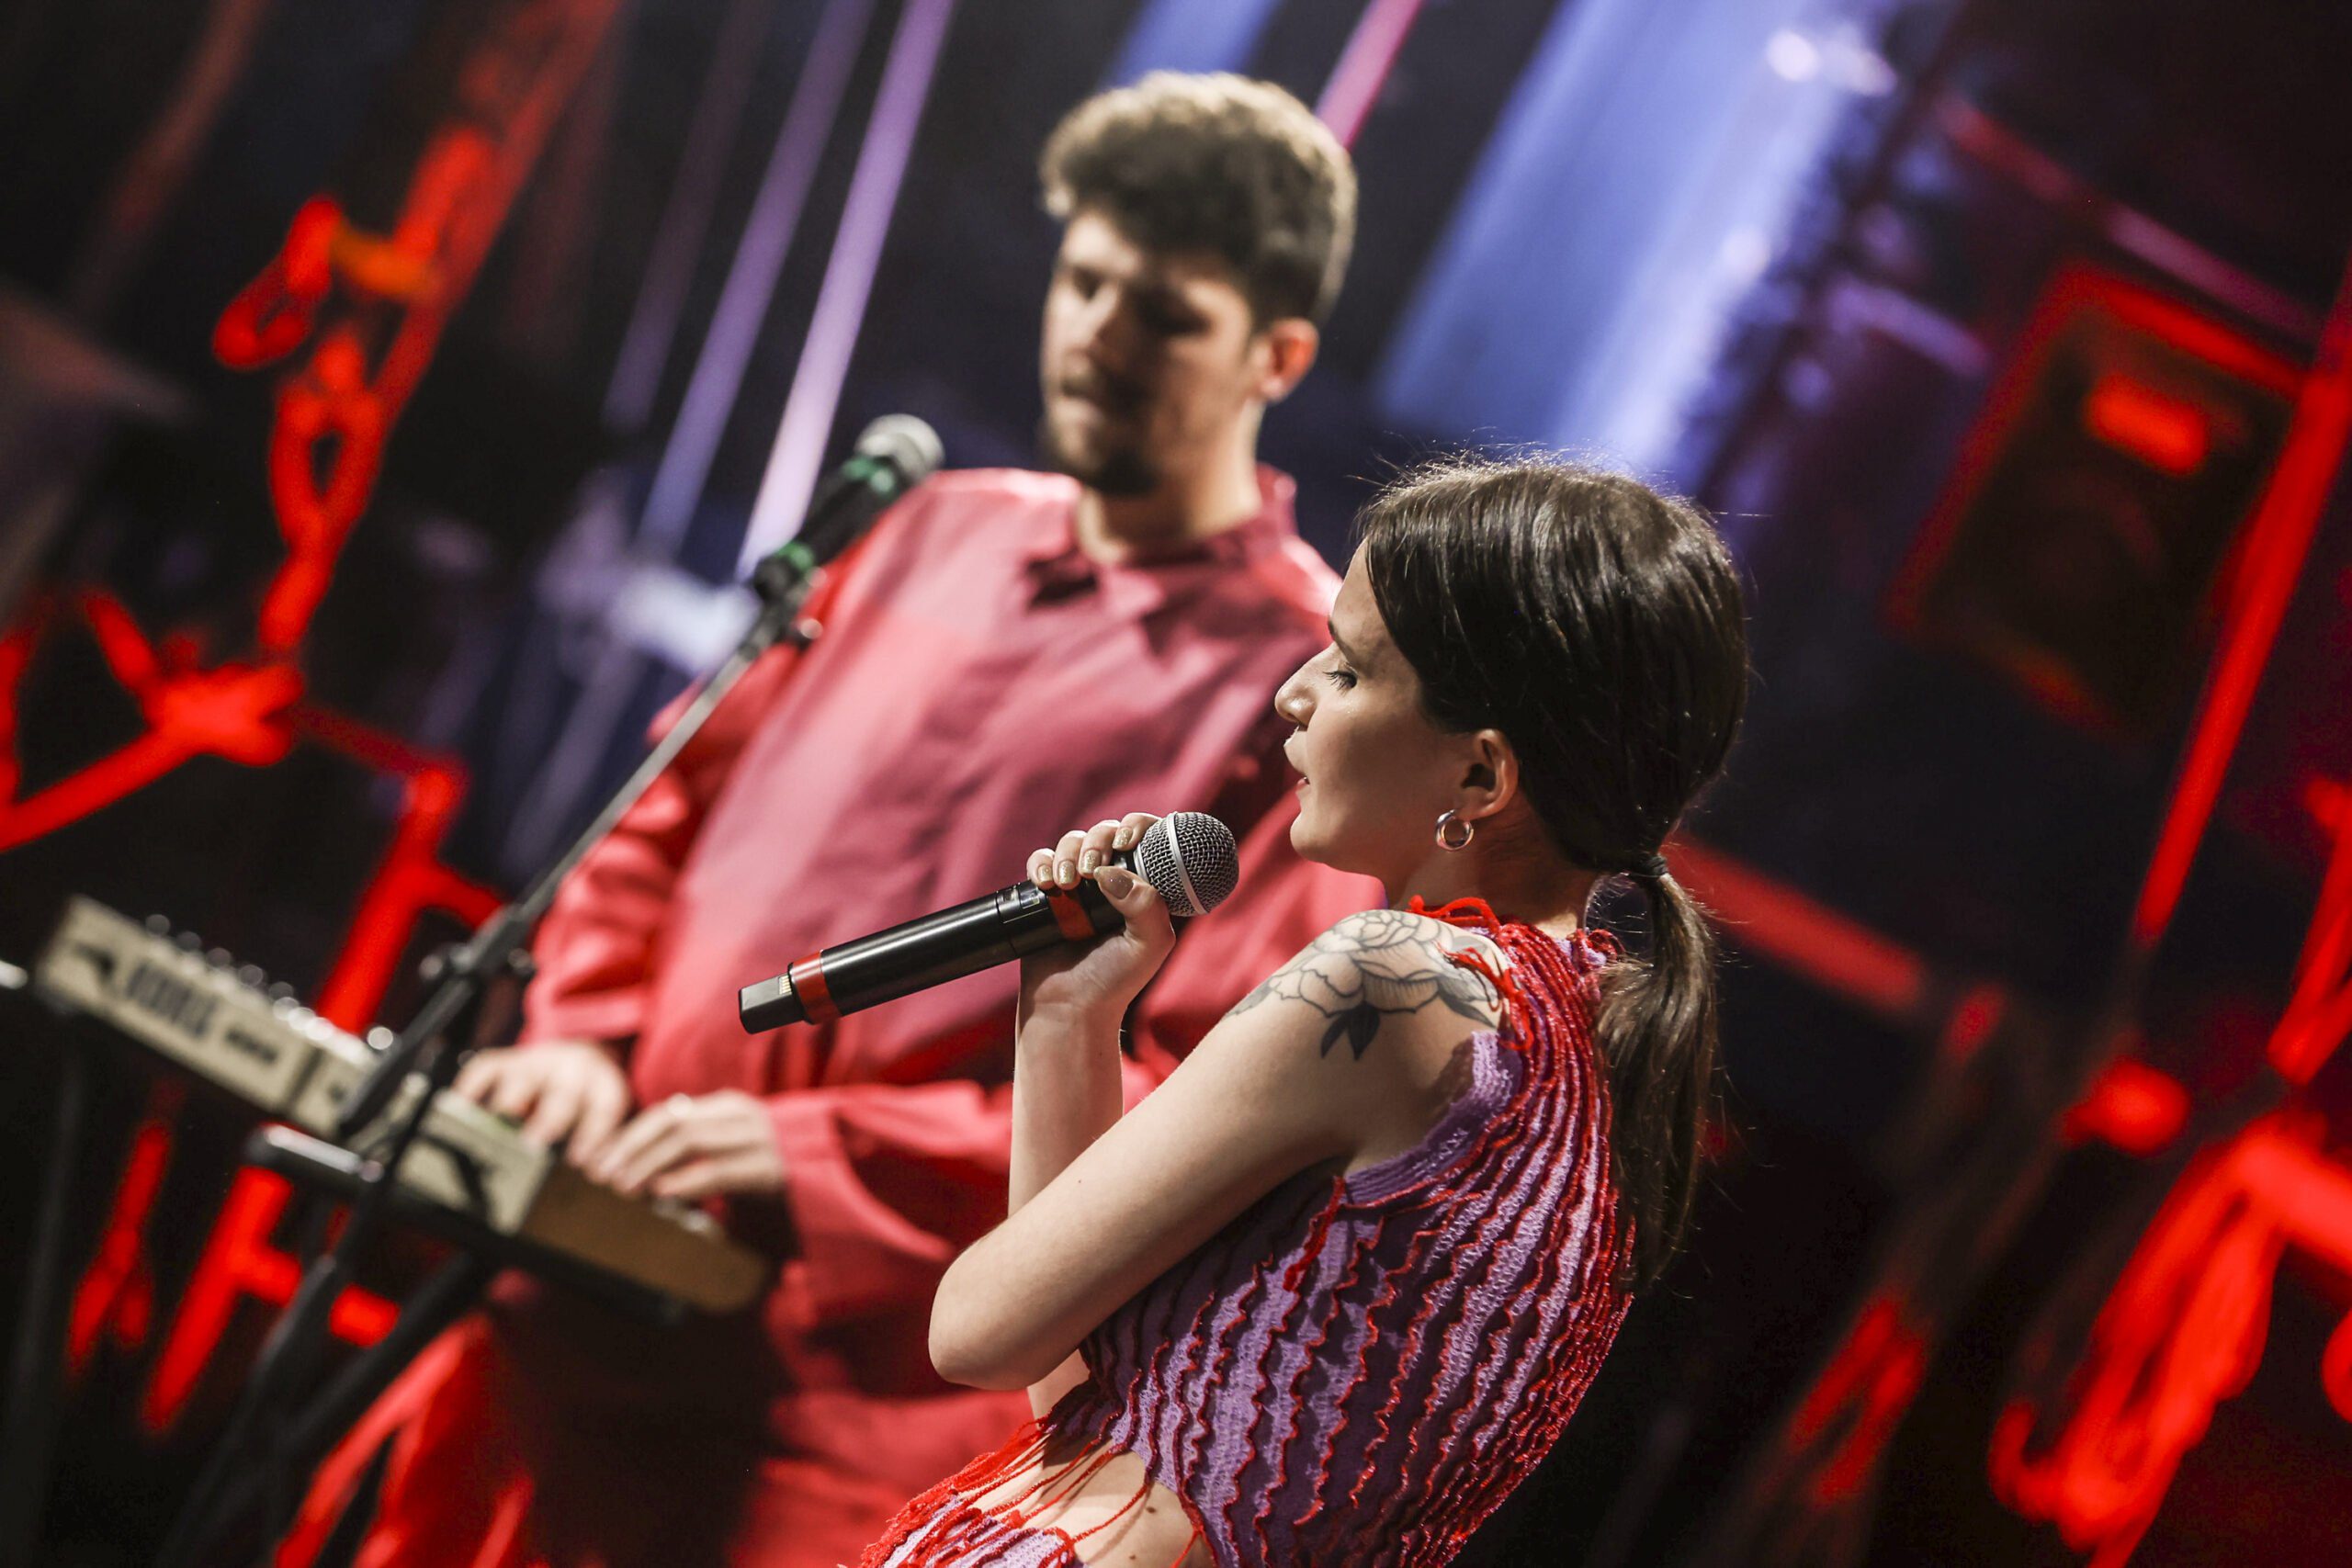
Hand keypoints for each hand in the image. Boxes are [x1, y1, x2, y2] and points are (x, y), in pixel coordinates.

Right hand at [453, 1041, 632, 1164]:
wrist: (581, 1057)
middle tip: (535, 1144)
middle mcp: (571, 1071)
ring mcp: (535, 1064)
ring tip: (496, 1128)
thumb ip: (613, 1152)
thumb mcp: (610, 1119)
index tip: (585, 1164)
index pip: (604, 1108)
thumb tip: (630, 1195)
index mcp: (604, 1086)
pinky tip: (461, 1110)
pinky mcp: (504, 1062)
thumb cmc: (592, 1103)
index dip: (594, 1135)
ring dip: (510, 1104)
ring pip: (522, 1080)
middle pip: (562, 1093)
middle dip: (551, 1119)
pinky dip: (470, 1089)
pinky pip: (484, 1070)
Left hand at [583, 1090, 785, 1199]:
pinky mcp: (770, 1168)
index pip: (665, 1114)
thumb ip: (696, 1147)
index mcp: (727, 1107)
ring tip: (623, 1187)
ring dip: (649, 1164)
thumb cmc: (772, 1169)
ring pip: (690, 1140)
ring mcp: (757, 1139)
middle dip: (630, 1148)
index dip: (627, 1136)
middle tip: (600, 1176)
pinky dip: (685, 1180)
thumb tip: (639, 1163)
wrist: (835, 1174)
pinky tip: (662, 1193)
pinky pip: (718, 1169)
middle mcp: (740, 1115)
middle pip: (671, 1122)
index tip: (597, 1160)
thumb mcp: (731, 1149)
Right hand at [1019, 812, 1175, 1024]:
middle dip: (1098, 842)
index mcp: (1144, 888)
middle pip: (1106, 832)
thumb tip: (1111, 872)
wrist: (1069, 1007)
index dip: (1138, 826)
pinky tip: (1046, 885)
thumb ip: (1146, 904)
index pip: (1147, 839)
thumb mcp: (1149, 944)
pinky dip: (1041, 864)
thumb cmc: (1115, 980)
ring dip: (1069, 854)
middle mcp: (1113, 881)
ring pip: (1073, 841)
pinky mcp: (1047, 894)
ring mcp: (1078, 885)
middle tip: (1093, 872)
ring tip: (1067, 884)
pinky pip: (1041, 860)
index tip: (1127, 841)